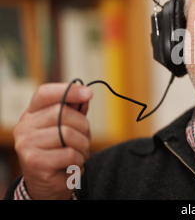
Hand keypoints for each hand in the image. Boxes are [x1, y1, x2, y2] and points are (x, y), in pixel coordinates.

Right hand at [13, 83, 92, 198]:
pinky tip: (73, 164)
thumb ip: (75, 111)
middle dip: (83, 126)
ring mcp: (26, 145)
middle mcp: (24, 127)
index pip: (45, 93)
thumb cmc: (59, 152)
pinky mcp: (35, 162)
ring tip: (78, 153)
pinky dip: (79, 160)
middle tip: (84, 138)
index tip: (88, 94)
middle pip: (62, 113)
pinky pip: (70, 154)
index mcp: (31, 114)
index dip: (68, 90)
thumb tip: (85, 95)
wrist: (47, 185)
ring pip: (68, 134)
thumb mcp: (67, 128)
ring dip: (83, 145)